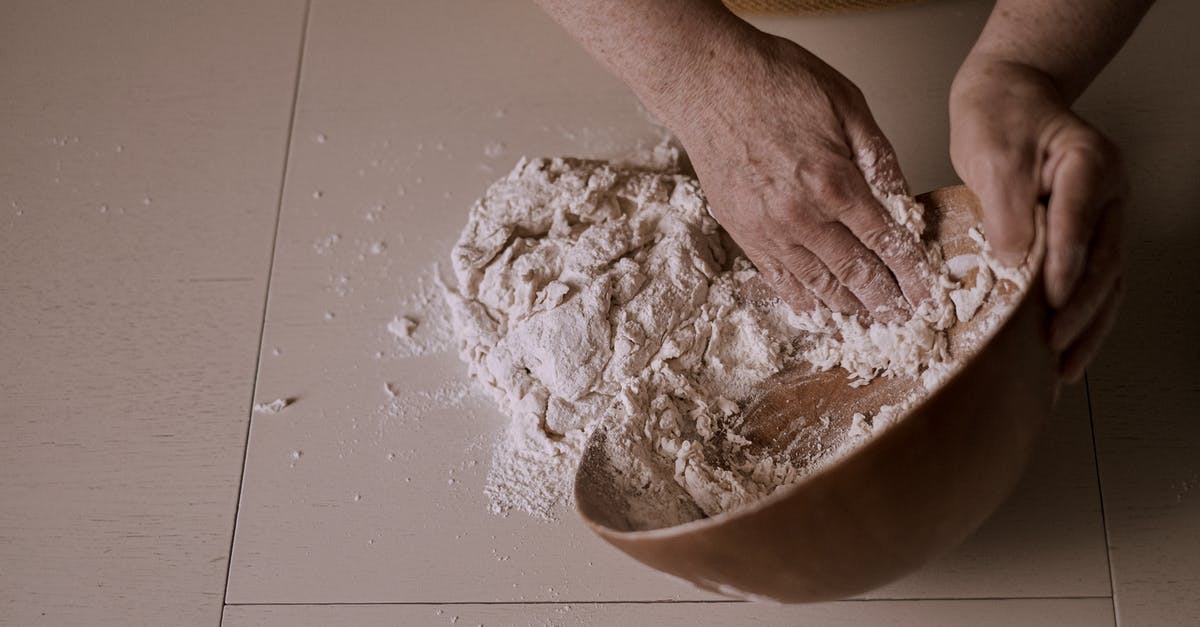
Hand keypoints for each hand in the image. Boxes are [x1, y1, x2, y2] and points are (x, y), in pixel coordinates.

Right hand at [660, 34, 937, 320]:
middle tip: (906, 318)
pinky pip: (778, 279)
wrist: (706, 81)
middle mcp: (801, 216)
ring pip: (818, 284)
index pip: (885, 241)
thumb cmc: (774, 81)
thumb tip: (904, 201)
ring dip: (849, 307)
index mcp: (833, 181)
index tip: (926, 293)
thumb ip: (879, 157)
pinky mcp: (743, 233)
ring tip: (871, 320)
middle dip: (885, 299)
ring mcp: (768, 230)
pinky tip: (820, 311)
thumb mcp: (847, 104)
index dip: (911, 272)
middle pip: (855, 273)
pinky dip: (803, 300)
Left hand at [950, 58, 1126, 381]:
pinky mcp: (1087, 232)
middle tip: (1054, 344)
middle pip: (1105, 260)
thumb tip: (1014, 262)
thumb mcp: (994, 156)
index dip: (1067, 266)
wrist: (1008, 96)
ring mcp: (1104, 214)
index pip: (1080, 222)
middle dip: (1082, 309)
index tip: (1051, 302)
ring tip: (1066, 365)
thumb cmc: (1000, 118)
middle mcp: (1108, 193)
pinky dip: (1084, 317)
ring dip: (1089, 326)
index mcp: (1089, 165)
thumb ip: (1006, 207)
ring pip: (1107, 279)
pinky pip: (1094, 280)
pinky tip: (1068, 349)